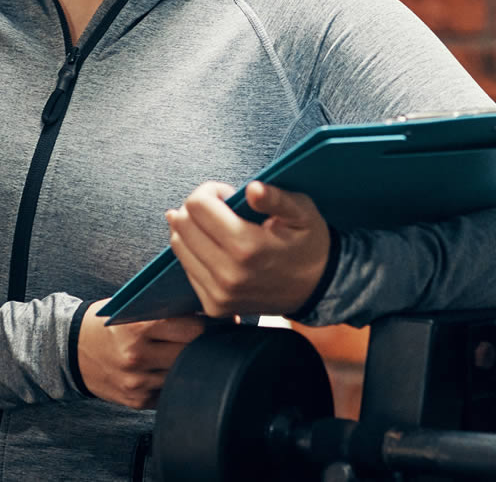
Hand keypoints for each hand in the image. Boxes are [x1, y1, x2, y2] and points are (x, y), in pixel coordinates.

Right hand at [74, 302, 207, 409]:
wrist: (70, 352)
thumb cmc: (105, 324)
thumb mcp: (128, 309)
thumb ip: (162, 310)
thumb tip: (204, 310)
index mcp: (136, 329)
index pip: (192, 328)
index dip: (209, 323)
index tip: (219, 320)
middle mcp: (137, 357)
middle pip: (192, 352)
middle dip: (203, 343)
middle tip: (211, 335)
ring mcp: (137, 383)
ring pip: (183, 373)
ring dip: (188, 362)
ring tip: (189, 351)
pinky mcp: (137, 401)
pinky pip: (169, 390)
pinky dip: (172, 379)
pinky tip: (166, 368)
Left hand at [165, 181, 330, 318]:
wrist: (317, 288)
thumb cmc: (308, 243)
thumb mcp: (302, 213)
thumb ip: (276, 198)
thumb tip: (252, 188)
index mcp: (247, 248)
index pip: (197, 205)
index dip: (209, 191)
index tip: (228, 194)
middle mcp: (228, 275)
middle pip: (182, 224)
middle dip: (197, 207)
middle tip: (223, 209)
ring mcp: (219, 294)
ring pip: (179, 246)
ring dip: (192, 229)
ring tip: (220, 228)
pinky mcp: (214, 306)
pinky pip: (187, 268)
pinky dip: (195, 251)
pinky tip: (217, 247)